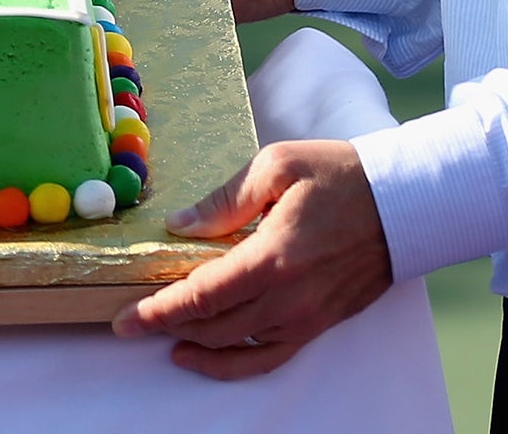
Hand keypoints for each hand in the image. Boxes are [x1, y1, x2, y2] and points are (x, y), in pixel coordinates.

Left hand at [111, 140, 390, 377]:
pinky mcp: (322, 323)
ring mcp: (308, 316)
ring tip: (165, 337)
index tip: (125, 319)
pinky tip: (213, 354)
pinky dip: (239, 363)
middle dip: (166, 328)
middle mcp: (289, 298)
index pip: (202, 296)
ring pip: (241, 347)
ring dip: (199, 346)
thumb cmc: (339, 176)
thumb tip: (179, 226)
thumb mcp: (275, 167)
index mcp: (272, 257)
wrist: (405, 203)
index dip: (158, 311)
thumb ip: (224, 201)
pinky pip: (274, 355)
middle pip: (214, 327)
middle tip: (129, 325)